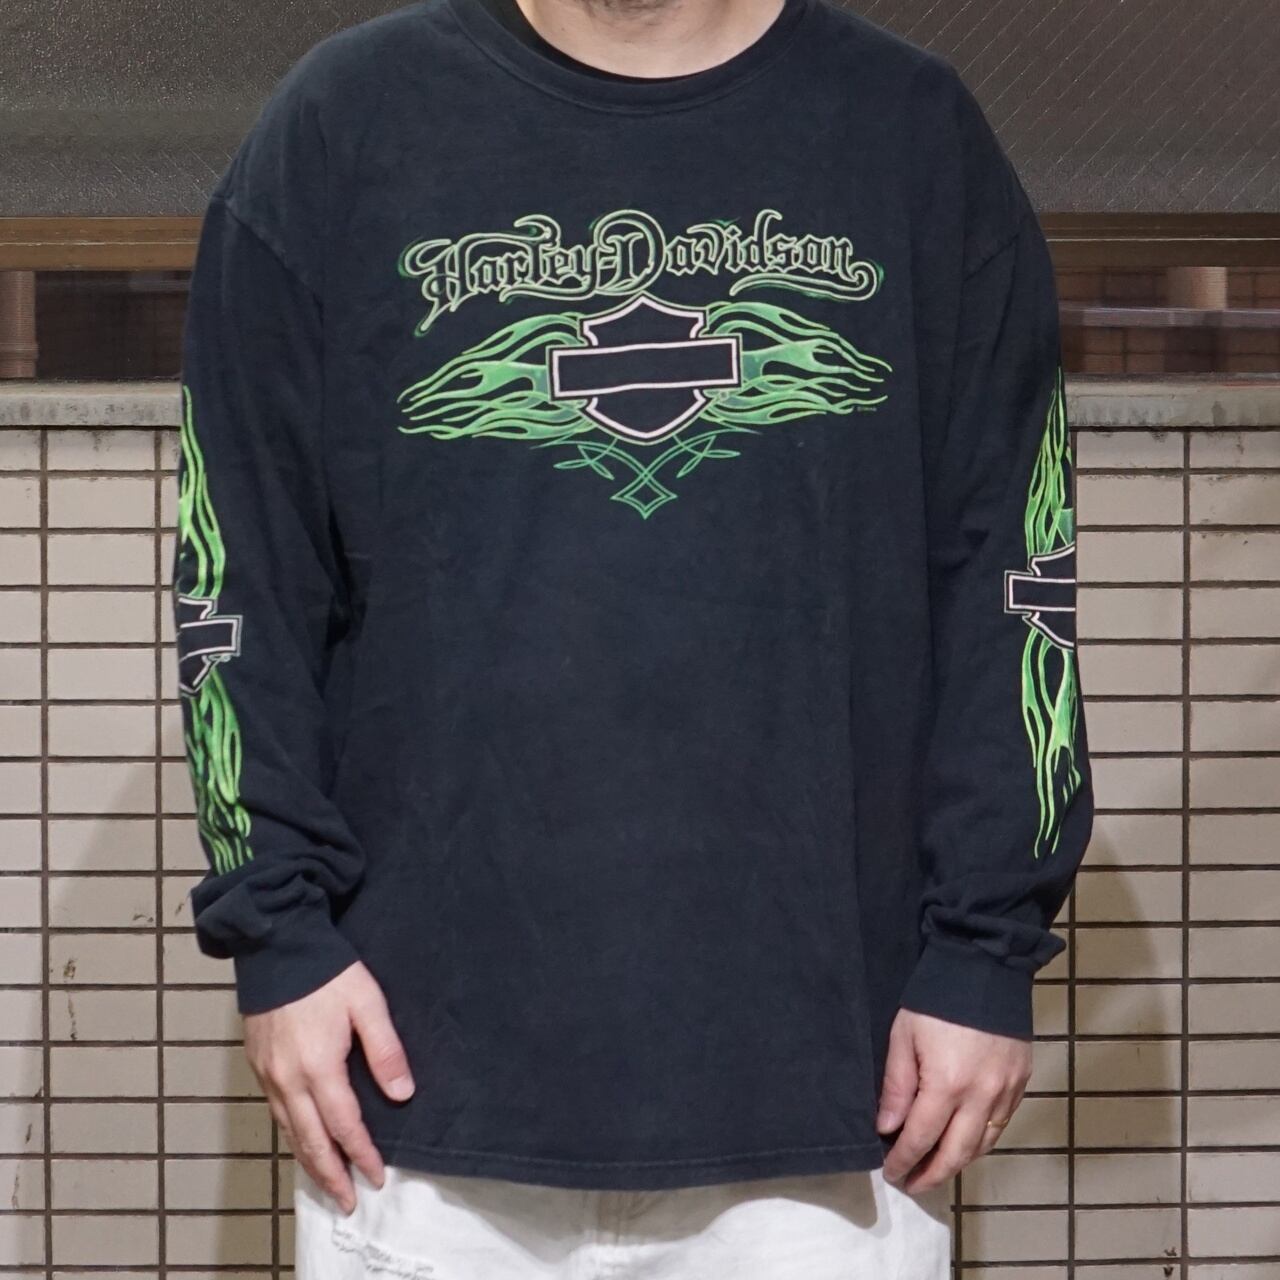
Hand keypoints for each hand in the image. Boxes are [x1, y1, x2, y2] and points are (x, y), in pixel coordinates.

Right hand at [243, 961, 414, 1213]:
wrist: (277, 946)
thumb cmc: (327, 971)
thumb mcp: (367, 1003)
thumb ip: (386, 1050)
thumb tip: (402, 1093)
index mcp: (319, 1067)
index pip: (344, 1125)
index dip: (363, 1154)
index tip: (377, 1177)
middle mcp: (289, 1078)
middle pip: (310, 1141)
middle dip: (331, 1175)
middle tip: (347, 1202)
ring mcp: (269, 1073)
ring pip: (288, 1131)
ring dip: (309, 1160)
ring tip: (327, 1182)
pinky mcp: (257, 1063)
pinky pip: (275, 1112)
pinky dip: (290, 1135)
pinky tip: (302, 1139)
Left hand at [875, 1008, 1030, 1192]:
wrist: (984, 967)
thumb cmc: (936, 998)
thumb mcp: (904, 1036)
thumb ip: (897, 1085)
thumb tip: (888, 1127)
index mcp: (947, 1085)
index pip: (921, 1138)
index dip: (904, 1160)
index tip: (891, 1172)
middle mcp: (981, 1096)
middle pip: (956, 1153)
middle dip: (932, 1174)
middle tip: (913, 1185)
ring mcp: (1006, 1091)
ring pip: (982, 1144)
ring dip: (958, 1163)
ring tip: (936, 1169)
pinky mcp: (1021, 1082)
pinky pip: (1000, 1125)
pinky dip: (980, 1141)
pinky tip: (965, 1143)